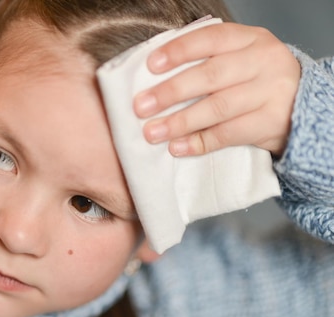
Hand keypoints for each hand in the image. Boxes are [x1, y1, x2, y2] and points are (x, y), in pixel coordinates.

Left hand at [133, 22, 299, 157]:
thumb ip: (207, 61)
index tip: (151, 66)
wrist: (306, 106)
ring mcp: (270, 92)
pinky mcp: (270, 123)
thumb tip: (154, 77)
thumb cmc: (255, 81)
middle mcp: (263, 62)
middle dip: (171, 92)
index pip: (211, 39)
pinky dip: (199, 142)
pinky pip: (228, 134)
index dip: (179, 51)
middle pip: (211, 76)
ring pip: (218, 108)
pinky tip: (177, 147)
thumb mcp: (240, 59)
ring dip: (180, 122)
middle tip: (141, 106)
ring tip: (152, 132)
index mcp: (250, 39)